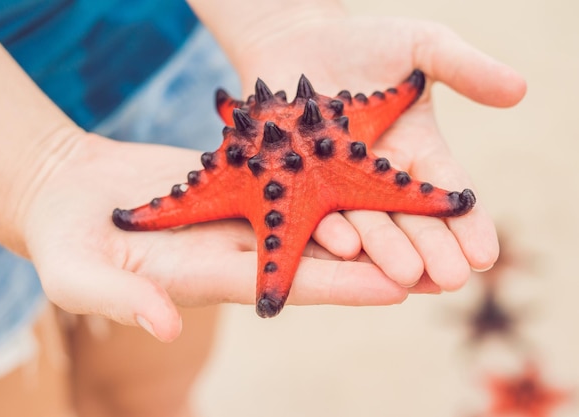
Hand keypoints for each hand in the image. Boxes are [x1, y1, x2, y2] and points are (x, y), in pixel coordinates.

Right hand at [23, 134, 409, 340]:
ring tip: (418, 214)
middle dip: (373, 259)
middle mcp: (235, 248)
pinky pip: (285, 177)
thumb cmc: (66, 243)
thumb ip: (123, 302)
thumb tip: (166, 327)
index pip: (285, 283)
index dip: (339, 287)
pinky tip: (362, 165)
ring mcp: (236, 213)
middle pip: (314, 254)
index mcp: (208, 276)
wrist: (68, 195)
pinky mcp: (231, 180)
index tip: (395, 288)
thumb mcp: (82, 277)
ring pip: (308, 214)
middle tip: (434, 260)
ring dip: (361, 215)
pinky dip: (322, 175)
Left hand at [231, 14, 526, 291]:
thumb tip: (518, 90)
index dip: (468, 224)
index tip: (485, 255)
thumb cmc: (366, 42)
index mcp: (418, 153)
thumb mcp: (421, 46)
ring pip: (367, 222)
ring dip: (386, 250)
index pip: (449, 194)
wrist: (298, 42)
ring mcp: (340, 183)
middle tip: (449, 279)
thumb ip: (464, 68)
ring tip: (406, 275)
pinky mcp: (301, 182)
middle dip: (431, 248)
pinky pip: (317, 207)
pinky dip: (332, 228)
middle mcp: (381, 178)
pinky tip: (345, 249)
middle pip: (409, 219)